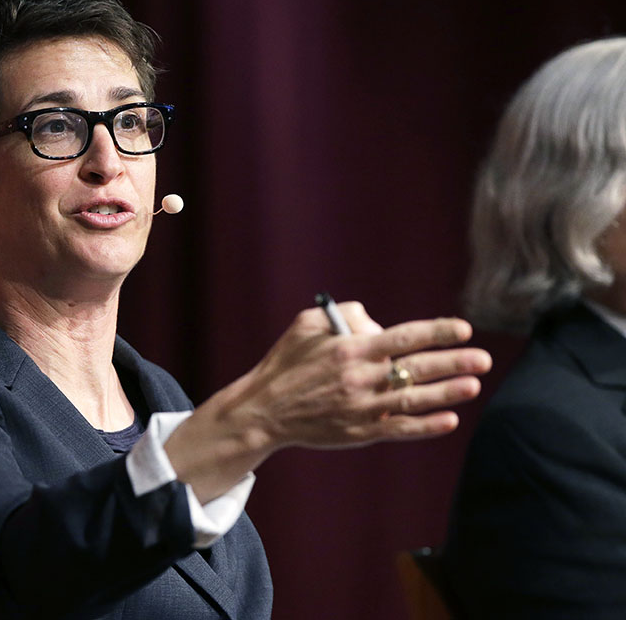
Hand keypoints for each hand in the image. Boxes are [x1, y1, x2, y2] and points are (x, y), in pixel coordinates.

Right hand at [164, 302, 490, 501]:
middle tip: (483, 358)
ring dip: (447, 393)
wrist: (264, 411)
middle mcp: (359, 379)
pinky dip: (426, 426)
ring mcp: (361, 408)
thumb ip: (345, 315)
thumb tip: (377, 323)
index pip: (402, 337)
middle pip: (415, 369)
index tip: (462, 329)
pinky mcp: (359, 432)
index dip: (436, 332)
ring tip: (474, 385)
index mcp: (349, 349)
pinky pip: (399, 429)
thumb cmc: (286, 363)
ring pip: (413, 400)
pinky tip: (450, 420)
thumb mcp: (306, 324)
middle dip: (453, 362)